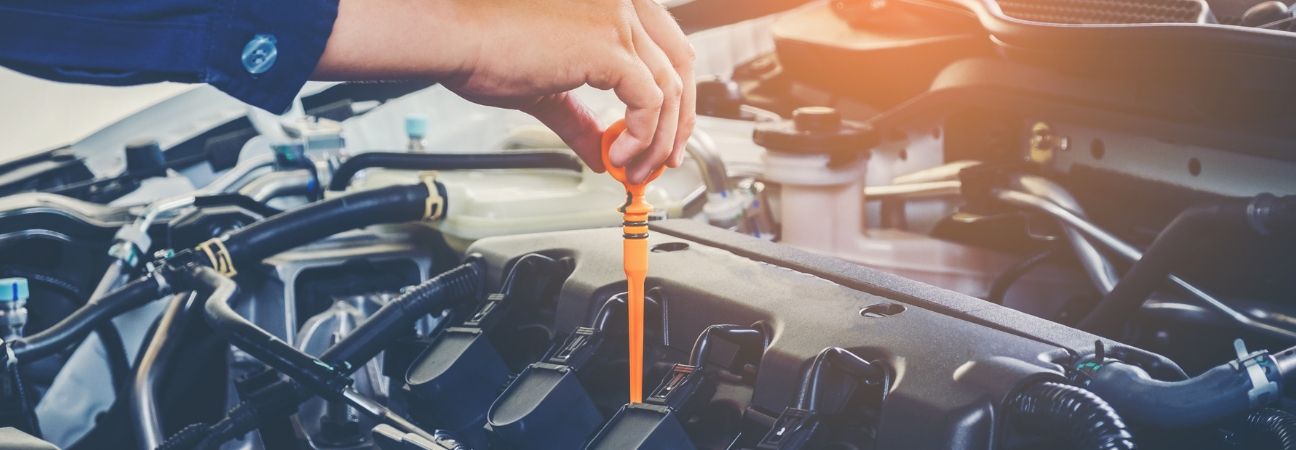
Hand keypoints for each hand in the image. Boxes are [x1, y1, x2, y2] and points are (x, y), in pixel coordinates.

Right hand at [315, 0, 695, 182]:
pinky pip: (649, 102)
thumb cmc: (482, 46)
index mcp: (612, 1)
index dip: (673, 99)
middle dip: (677, 123)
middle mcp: (622, 1)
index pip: (668, 49)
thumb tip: (601, 153)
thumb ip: (581, 120)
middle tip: (663, 162)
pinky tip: (619, 156)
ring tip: (633, 170)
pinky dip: (642, 136)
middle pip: (681, 66)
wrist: (452, 37)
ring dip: (658, 141)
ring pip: (669, 90)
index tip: (664, 138)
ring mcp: (618, 19)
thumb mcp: (546, 89)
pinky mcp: (608, 45)